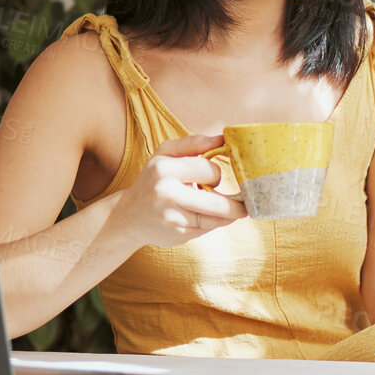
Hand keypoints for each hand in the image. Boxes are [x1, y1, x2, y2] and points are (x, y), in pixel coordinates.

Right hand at [104, 134, 245, 249]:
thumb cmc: (154, 179)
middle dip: (237, 204)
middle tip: (245, 202)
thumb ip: (195, 143)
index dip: (216, 174)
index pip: (210, 170)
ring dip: (229, 215)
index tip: (214, 177)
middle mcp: (166, 194)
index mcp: (164, 169)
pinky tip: (208, 217)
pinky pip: (208, 229)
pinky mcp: (177, 235)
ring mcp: (172, 218)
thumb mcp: (166, 154)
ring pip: (217, 219)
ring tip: (234, 210)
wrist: (129, 215)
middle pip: (219, 203)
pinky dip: (214, 223)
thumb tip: (224, 139)